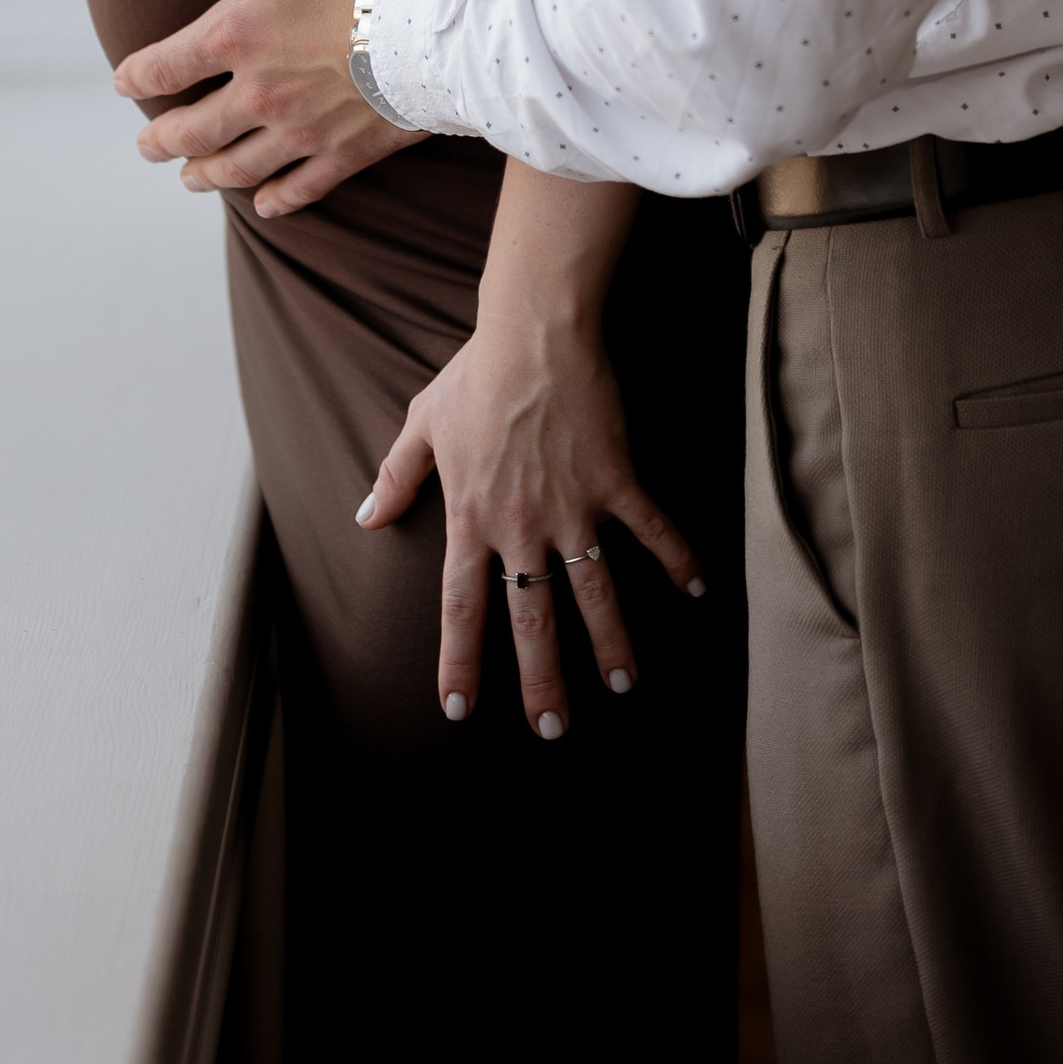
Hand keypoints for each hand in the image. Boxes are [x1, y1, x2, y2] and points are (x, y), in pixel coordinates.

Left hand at [113, 0, 427, 218]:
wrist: (435, 21)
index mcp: (236, 36)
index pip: (165, 66)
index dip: (137, 76)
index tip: (125, 82)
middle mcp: (259, 92)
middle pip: (193, 130)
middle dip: (162, 140)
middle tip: (147, 146)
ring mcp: (301, 128)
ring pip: (238, 166)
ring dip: (207, 174)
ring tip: (190, 178)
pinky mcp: (345, 151)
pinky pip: (301, 186)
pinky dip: (277, 198)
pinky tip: (265, 204)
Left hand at [357, 245, 703, 736]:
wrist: (534, 332)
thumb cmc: (476, 374)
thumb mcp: (422, 424)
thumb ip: (396, 478)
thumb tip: (365, 519)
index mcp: (470, 517)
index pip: (461, 606)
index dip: (459, 660)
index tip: (459, 708)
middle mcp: (520, 525)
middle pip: (531, 618)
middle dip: (542, 680)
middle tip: (553, 731)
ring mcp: (572, 505)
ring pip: (592, 590)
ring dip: (610, 642)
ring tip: (624, 685)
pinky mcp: (615, 478)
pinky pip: (650, 528)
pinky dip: (676, 559)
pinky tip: (696, 591)